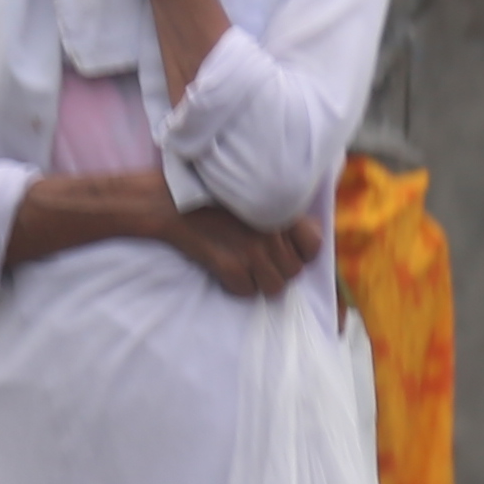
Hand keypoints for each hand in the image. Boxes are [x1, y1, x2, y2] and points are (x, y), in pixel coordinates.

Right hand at [158, 200, 322, 301]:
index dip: (302, 253)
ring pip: (275, 286)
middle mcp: (271, 232)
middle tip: (256, 260)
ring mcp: (252, 251)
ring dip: (260, 281)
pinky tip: (225, 270)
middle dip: (277, 269)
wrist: (170, 202)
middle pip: (293, 271)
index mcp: (279, 210)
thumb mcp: (251, 193)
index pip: (314, 245)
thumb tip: (308, 231)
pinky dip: (237, 286)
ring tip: (242, 267)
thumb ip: (280, 210)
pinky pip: (247, 291)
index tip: (286, 252)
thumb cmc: (210, 194)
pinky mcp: (231, 266)